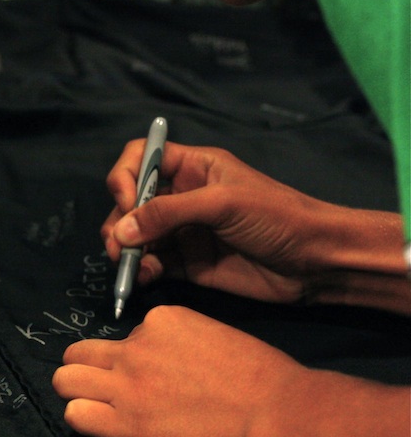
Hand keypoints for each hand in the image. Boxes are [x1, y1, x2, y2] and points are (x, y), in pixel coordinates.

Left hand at [52, 305, 305, 436]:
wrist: (272, 411)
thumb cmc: (258, 376)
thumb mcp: (210, 333)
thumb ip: (174, 340)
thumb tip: (158, 355)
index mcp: (160, 320)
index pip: (124, 334)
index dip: (134, 355)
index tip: (154, 372)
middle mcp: (135, 348)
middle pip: (78, 352)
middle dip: (88, 368)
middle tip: (107, 386)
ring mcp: (127, 385)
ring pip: (65, 380)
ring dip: (78, 390)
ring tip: (98, 404)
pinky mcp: (126, 425)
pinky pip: (76, 416)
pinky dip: (84, 419)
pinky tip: (106, 424)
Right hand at [103, 141, 347, 302]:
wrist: (316, 262)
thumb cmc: (278, 217)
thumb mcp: (223, 203)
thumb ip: (169, 212)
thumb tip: (121, 229)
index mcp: (192, 167)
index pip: (141, 158)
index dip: (125, 177)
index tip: (127, 202)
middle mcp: (181, 197)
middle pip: (130, 202)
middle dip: (119, 222)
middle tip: (120, 246)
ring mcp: (182, 232)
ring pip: (135, 236)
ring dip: (125, 250)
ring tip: (130, 266)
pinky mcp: (186, 264)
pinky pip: (151, 265)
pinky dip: (140, 271)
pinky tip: (145, 278)